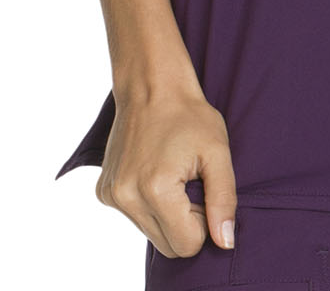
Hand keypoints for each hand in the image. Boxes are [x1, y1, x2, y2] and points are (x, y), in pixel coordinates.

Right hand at [94, 82, 238, 258]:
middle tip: (190, 182)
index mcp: (155, 190)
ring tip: (172, 173)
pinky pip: (135, 217)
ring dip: (167, 213)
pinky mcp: (104, 191)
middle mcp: (126, 197)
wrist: (151, 85)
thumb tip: (225, 243)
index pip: (187, 245)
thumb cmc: (189, 115)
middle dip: (185, 222)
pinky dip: (149, 203)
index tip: (202, 189)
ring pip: (151, 234)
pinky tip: (154, 171)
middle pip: (168, 245)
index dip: (203, 222)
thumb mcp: (218, 152)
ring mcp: (112, 195)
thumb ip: (224, 200)